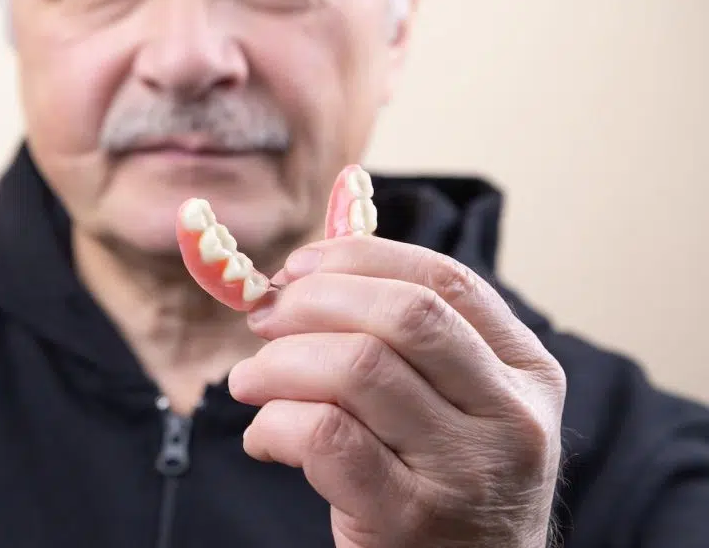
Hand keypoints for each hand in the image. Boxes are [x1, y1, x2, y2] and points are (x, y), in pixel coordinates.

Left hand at [228, 235, 566, 547]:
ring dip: (279, 364)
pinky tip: (263, 437)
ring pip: (357, 367)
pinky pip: (325, 436)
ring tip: (250, 381)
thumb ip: (410, 342)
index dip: (359, 259)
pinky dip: (274, 423)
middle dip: (313, 301)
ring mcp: (468, 469)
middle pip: (402, 314)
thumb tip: (307, 273)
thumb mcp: (462, 407)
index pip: (444, 280)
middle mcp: (511, 414)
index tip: (298, 267)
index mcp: (526, 369)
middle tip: (263, 319)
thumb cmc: (449, 486)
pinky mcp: (413, 519)